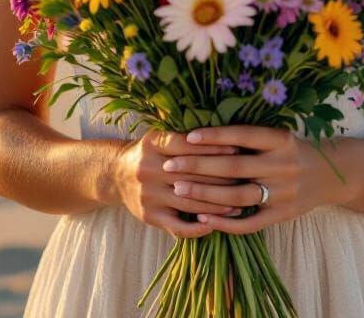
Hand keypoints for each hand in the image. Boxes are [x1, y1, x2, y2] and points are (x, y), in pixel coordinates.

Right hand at [112, 129, 247, 238]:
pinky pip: (177, 226)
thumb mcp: (159, 136)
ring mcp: (149, 195)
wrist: (115, 174)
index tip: (239, 149)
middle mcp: (149, 168)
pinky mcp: (149, 216)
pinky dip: (197, 228)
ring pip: (189, 202)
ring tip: (239, 203)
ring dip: (217, 205)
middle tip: (247, 178)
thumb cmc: (149, 153)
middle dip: (222, 177)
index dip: (215, 147)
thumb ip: (184, 137)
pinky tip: (214, 224)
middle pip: (192, 174)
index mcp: (153, 144)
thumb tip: (226, 135)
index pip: (189, 145)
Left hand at [159, 125, 340, 234]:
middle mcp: (283, 164)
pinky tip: (202, 216)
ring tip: (178, 189)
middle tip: (170, 166)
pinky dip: (225, 221)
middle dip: (198, 166)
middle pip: (234, 167)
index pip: (241, 135)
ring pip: (238, 196)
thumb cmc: (293, 150)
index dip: (214, 136)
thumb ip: (249, 137)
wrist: (330, 175)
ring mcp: (283, 192)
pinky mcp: (282, 215)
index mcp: (280, 140)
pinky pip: (250, 222)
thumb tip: (204, 132)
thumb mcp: (278, 136)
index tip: (187, 137)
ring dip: (205, 194)